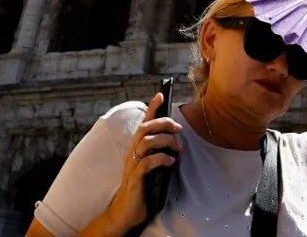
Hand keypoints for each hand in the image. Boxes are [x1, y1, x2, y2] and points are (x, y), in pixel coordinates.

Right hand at [103, 92, 183, 231]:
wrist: (127, 211)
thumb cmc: (143, 186)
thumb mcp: (153, 166)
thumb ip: (161, 153)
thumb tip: (178, 143)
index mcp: (137, 149)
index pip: (143, 124)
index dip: (151, 108)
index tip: (160, 95)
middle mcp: (132, 154)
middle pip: (145, 129)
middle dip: (164, 124)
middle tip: (179, 129)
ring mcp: (133, 166)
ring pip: (146, 143)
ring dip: (165, 141)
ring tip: (178, 148)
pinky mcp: (135, 179)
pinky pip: (147, 163)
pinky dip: (161, 158)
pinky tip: (170, 162)